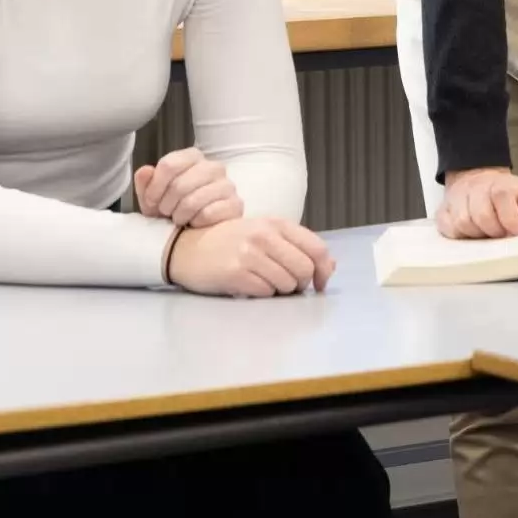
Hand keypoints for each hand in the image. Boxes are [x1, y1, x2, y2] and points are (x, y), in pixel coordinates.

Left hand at [133, 147, 241, 228]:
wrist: (194, 233)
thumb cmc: (173, 210)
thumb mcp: (153, 197)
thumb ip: (145, 182)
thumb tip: (145, 171)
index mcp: (193, 157)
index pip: (169, 165)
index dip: (155, 187)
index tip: (152, 201)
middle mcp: (213, 166)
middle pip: (180, 184)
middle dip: (166, 204)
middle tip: (166, 213)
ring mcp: (227, 185)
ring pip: (193, 200)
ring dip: (180, 215)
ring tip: (179, 219)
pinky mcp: (235, 205)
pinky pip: (208, 214)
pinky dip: (196, 223)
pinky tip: (195, 224)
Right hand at [166, 215, 335, 298]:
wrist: (187, 249)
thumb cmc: (229, 242)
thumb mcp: (264, 235)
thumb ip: (297, 246)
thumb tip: (331, 265)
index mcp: (275, 223)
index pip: (316, 248)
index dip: (323, 270)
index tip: (319, 283)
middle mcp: (264, 235)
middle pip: (304, 270)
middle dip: (300, 284)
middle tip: (286, 286)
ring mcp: (249, 253)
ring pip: (287, 285)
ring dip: (280, 291)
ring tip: (263, 282)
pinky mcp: (236, 273)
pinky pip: (266, 293)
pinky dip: (262, 294)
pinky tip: (249, 285)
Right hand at [435, 167, 517, 240]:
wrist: (480, 182)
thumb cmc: (511, 196)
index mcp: (501, 185)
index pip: (501, 196)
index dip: (509, 216)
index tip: (517, 231)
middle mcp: (476, 189)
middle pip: (480, 213)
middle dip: (494, 230)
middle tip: (502, 235)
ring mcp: (457, 200)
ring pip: (462, 222)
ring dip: (478, 235)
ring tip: (488, 235)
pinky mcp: (443, 212)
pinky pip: (447, 229)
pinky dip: (460, 236)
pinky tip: (472, 236)